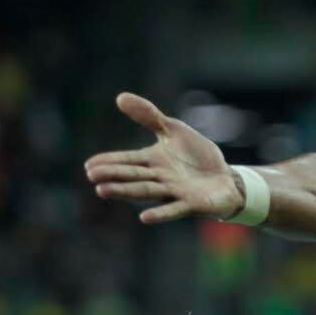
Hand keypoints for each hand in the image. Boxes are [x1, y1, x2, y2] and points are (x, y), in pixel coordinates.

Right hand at [85, 93, 243, 223]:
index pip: (127, 160)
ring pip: (146, 191)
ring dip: (125, 191)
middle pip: (133, 176)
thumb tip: (120, 97)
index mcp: (153, 160)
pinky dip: (160, 213)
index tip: (89, 165)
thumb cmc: (198, 155)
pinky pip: (174, 209)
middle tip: (92, 176)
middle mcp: (160, 177)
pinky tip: (144, 217)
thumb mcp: (174, 130)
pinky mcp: (192, 204)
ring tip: (103, 191)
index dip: (109, 162)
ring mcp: (174, 192)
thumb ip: (150, 116)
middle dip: (112, 176)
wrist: (226, 178)